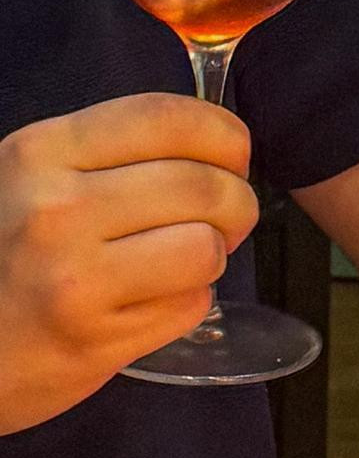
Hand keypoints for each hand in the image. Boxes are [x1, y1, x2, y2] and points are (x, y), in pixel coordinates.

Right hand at [0, 94, 258, 432]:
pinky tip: (151, 300)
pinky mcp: (96, 338)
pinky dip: (187, 301)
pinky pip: (190, 304)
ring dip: (213, 256)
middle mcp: (56, 209)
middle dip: (237, 203)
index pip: (166, 119)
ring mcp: (75, 277)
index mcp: (43, 153)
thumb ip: (111, 154)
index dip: (224, 134)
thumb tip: (216, 140)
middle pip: (203, 186)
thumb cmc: (7, 254)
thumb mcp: (34, 179)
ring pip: (205, 247)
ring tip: (183, 261)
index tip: (234, 154)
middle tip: (226, 220)